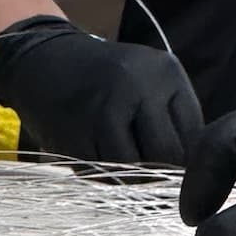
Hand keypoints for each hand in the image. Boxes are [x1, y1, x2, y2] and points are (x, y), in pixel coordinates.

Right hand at [0, 15, 202, 165]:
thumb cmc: (104, 79)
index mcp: (166, 73)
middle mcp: (139, 85)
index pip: (194, 137)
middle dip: (158, 172)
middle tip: (143, 170)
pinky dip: (99, 172)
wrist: (40, 59)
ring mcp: (106, 106)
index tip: (169, 165)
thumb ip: (172, 121)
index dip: (185, 161)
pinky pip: (100, 170)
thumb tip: (192, 174)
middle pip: (168, 155)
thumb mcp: (147, 82)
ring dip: (127, 176)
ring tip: (114, 158)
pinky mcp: (77, 129)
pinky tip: (90, 151)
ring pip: (134, 168)